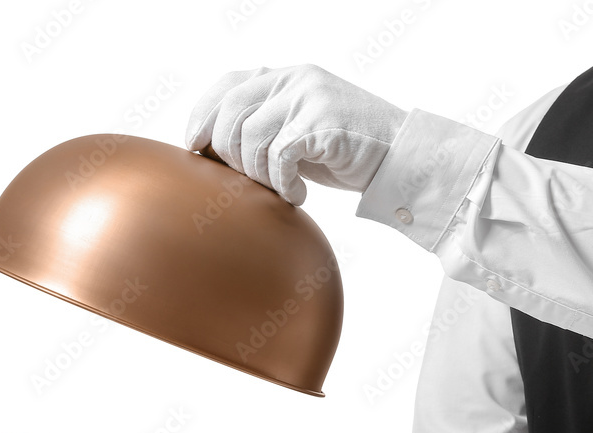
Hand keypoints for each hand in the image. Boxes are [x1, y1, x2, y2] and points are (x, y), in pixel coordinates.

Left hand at [186, 64, 407, 204]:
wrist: (398, 157)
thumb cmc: (344, 153)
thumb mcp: (297, 134)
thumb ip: (264, 129)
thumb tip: (212, 149)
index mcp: (284, 77)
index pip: (228, 85)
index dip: (203, 114)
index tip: (193, 144)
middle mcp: (294, 79)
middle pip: (231, 113)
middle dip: (229, 155)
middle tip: (250, 182)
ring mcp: (309, 97)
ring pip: (251, 137)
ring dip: (259, 174)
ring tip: (280, 189)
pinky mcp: (322, 121)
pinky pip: (280, 155)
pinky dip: (282, 182)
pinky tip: (299, 194)